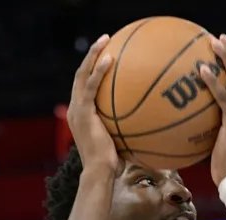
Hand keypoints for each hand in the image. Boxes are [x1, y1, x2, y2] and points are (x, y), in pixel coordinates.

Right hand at [67, 34, 119, 172]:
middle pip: (80, 74)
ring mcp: (77, 109)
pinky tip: (111, 60)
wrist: (100, 173)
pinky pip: (91, 86)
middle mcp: (75, 108)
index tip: (107, 57)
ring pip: (82, 74)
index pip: (85, 86)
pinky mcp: (82, 112)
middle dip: (91, 55)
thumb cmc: (113, 165)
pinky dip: (99, 71)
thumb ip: (128, 130)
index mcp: (81, 114)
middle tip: (105, 40)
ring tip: (105, 40)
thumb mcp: (120, 143)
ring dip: (93, 54)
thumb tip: (150, 126)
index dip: (93, 69)